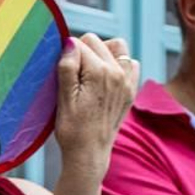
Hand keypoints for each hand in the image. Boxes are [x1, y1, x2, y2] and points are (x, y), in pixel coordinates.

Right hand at [53, 33, 139, 173]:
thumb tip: (71, 42)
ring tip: (89, 70)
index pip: (80, 44)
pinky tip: (105, 77)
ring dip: (103, 52)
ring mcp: (128, 80)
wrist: (90, 152)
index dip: (67, 54)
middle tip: (73, 73)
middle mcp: (119, 72)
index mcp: (100, 72)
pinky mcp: (132, 88)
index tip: (62, 70)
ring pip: (118, 46)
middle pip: (98, 42)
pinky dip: (119, 63)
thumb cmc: (72, 128)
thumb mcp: (63, 98)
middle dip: (83, 51)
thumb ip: (68, 67)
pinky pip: (130, 63)